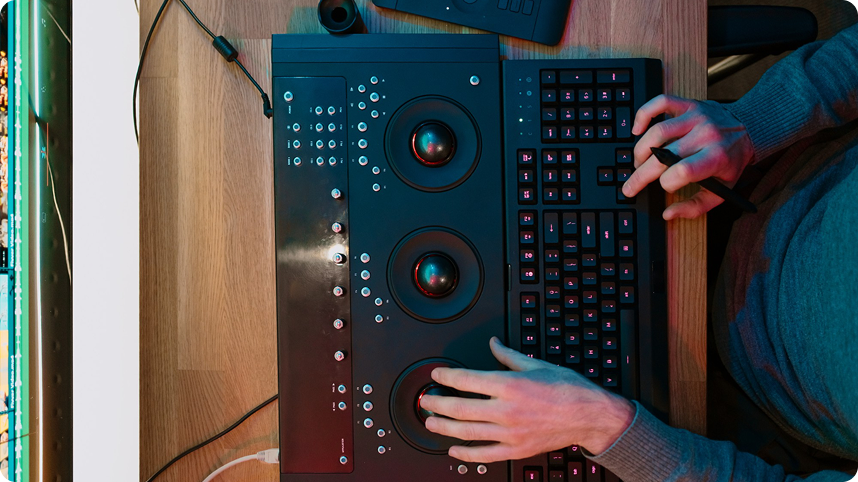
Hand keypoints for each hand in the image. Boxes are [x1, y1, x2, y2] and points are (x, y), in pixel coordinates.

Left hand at [419, 337, 634, 462]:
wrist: (589, 415)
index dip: (446, 376)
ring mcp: (510, 432)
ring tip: (431, 422)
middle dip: (438, 403)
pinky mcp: (516, 449)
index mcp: (509, 385)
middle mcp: (506, 410)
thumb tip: (493, 344)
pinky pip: (485, 454)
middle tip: (426, 400)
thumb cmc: (567, 389)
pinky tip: (454, 450)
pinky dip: (466, 454)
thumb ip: (508, 355)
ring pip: (468, 431)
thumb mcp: (535, 364)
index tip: (437, 374)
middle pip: (460, 407)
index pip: (467, 380)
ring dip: (445, 427)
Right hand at [622, 94, 753, 219]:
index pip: (682, 171)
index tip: (665, 186)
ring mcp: (695, 117)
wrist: (750, 127)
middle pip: (662, 155)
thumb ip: (696, 206)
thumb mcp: (724, 189)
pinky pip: (660, 103)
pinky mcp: (688, 104)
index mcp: (716, 157)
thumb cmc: (732, 160)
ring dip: (640, 151)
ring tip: (639, 163)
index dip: (666, 183)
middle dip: (641, 175)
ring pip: (656, 132)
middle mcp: (704, 134)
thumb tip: (668, 214)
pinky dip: (643, 115)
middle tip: (630, 186)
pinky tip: (637, 130)